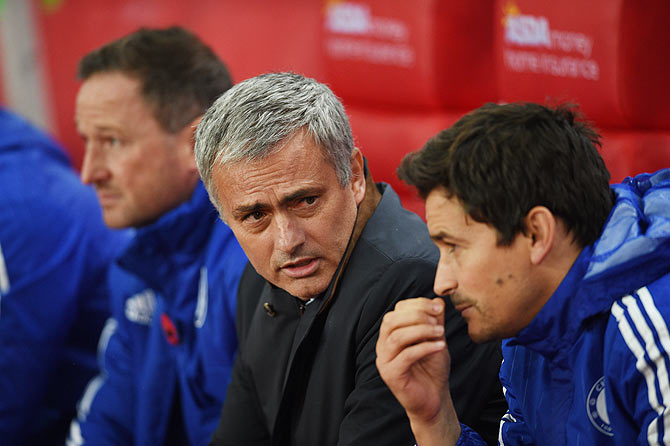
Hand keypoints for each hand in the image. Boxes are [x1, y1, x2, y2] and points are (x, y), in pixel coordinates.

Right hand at [376, 297, 459, 445]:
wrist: (434, 399)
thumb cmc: (432, 369)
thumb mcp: (436, 340)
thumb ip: (434, 321)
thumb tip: (437, 300)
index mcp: (390, 334)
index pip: (396, 311)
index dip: (417, 305)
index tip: (438, 308)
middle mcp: (382, 346)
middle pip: (391, 320)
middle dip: (417, 315)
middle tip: (438, 319)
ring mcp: (384, 361)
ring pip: (397, 336)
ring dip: (421, 330)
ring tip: (440, 333)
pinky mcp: (391, 375)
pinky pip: (405, 356)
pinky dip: (424, 347)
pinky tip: (440, 346)